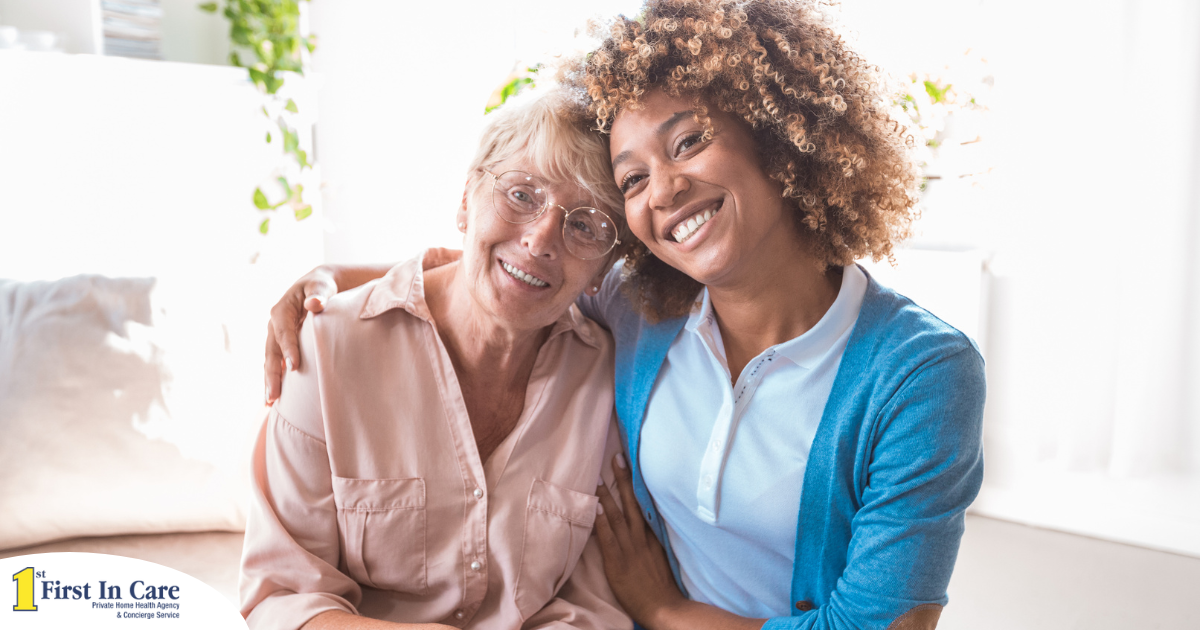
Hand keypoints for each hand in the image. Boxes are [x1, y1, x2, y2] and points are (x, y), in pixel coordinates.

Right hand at [265, 265, 337, 403]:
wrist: (317, 286)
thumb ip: (319, 294)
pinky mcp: (280, 344)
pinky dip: (274, 378)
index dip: (288, 349)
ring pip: (270, 360)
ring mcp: (275, 336)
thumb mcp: (321, 286)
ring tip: (270, 402)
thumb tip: (314, 304)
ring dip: (269, 381)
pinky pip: (275, 363)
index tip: (294, 366)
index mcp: (282, 310)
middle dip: (272, 374)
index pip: (284, 332)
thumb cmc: (321, 286)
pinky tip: (274, 397)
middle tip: (274, 395)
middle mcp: (274, 325)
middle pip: (272, 351)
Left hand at [594, 454, 686, 628]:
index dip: (636, 485)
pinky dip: (602, 521)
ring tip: (598, 476)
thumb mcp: (662, 557)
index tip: (631, 465)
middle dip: (623, 479)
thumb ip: (653, 541)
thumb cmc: (662, 586)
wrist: (665, 607)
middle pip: (632, 503)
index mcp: (652, 536)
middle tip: (616, 457)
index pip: (644, 504)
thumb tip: (646, 525)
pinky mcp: (618, 561)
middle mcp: (641, 538)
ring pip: (618, 516)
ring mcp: (630, 549)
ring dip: (607, 495)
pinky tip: (596, 506)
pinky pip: (608, 537)